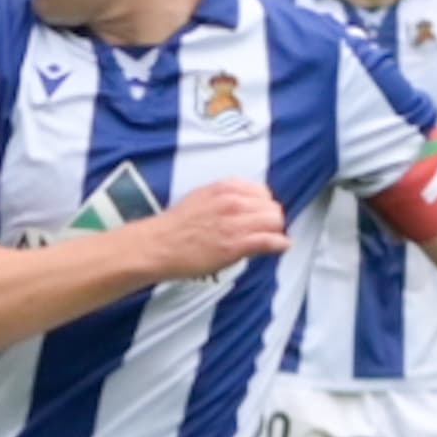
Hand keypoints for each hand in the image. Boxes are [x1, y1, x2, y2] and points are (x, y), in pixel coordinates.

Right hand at [141, 178, 286, 280]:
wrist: (156, 246)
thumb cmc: (173, 227)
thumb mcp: (200, 198)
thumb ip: (224, 196)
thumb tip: (243, 204)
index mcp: (224, 188)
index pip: (262, 192)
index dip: (262, 206)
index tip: (257, 216)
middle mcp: (233, 202)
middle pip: (272, 207)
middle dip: (271, 219)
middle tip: (263, 230)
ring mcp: (236, 223)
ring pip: (276, 222)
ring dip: (275, 232)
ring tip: (268, 240)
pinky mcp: (237, 244)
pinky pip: (272, 241)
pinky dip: (279, 245)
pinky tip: (278, 248)